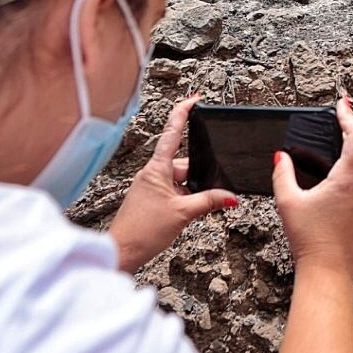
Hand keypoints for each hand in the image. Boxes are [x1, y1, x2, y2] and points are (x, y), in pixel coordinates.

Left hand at [110, 95, 237, 272]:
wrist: (120, 252)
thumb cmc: (142, 231)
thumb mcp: (183, 213)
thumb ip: (209, 202)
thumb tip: (231, 196)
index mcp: (157, 168)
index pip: (172, 132)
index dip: (184, 112)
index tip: (194, 99)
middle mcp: (153, 173)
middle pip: (184, 163)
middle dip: (201, 174)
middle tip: (215, 188)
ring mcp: (151, 186)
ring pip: (181, 180)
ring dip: (193, 191)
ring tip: (195, 209)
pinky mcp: (151, 199)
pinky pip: (175, 191)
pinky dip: (186, 199)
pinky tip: (189, 212)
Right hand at [273, 98, 352, 277]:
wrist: (329, 273)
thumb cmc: (311, 240)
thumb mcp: (288, 202)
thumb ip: (282, 175)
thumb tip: (280, 157)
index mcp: (348, 178)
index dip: (349, 116)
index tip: (342, 104)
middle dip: (348, 131)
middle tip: (335, 120)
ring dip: (347, 154)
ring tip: (329, 147)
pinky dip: (348, 173)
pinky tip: (331, 179)